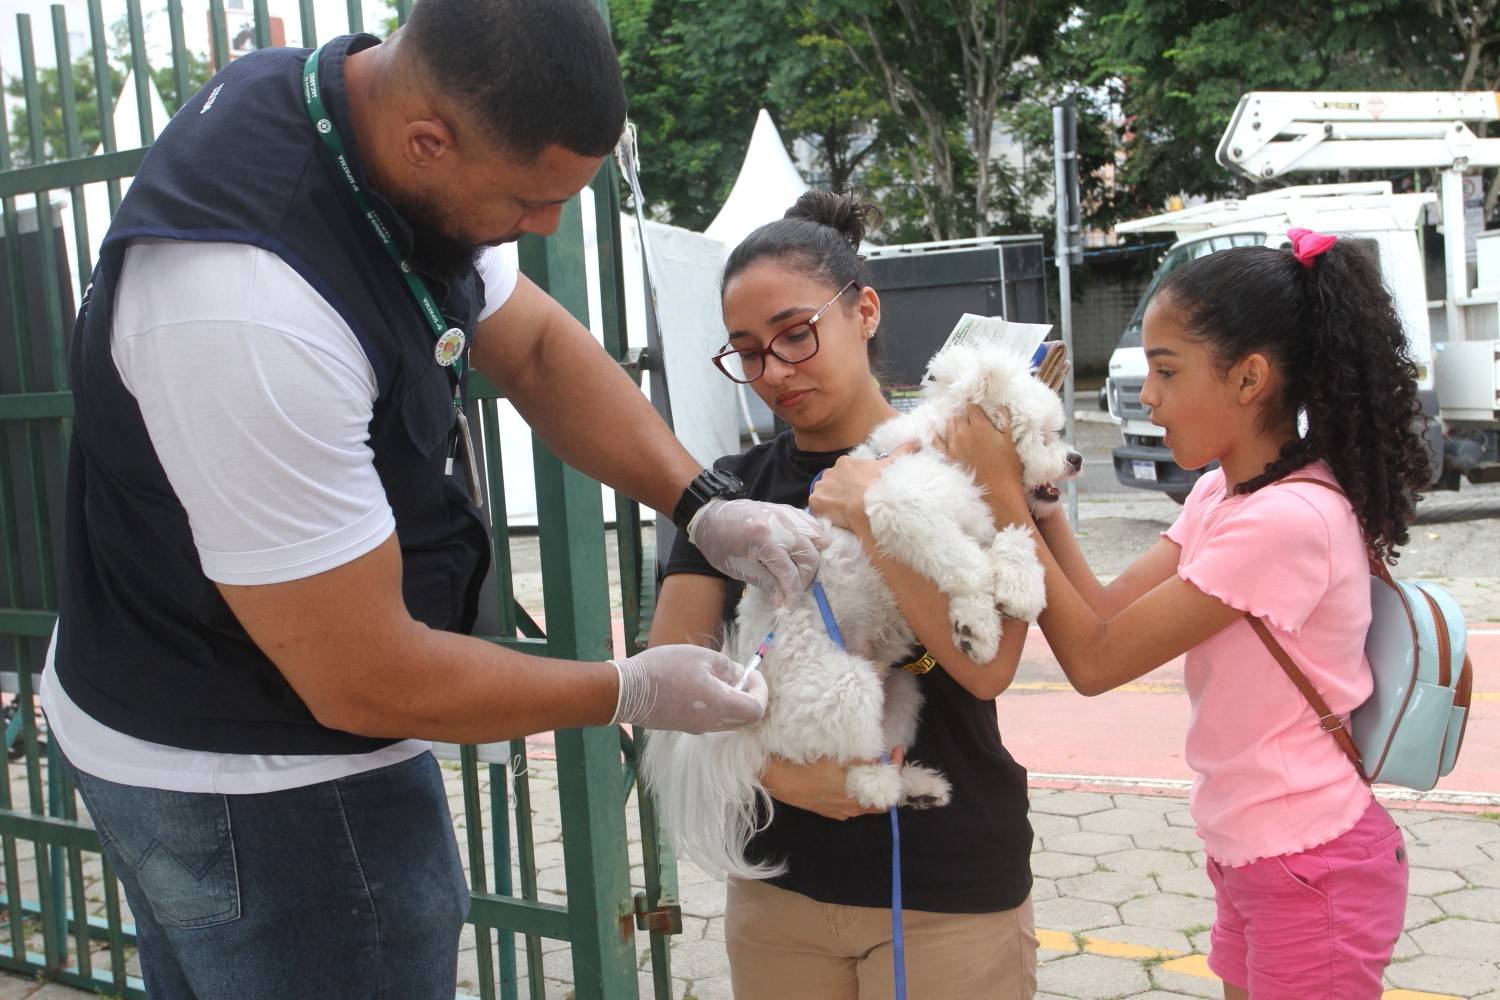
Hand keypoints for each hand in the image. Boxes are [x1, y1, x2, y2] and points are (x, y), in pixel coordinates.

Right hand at [610, 645, 767, 733]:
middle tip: (740, 675)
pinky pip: (712, 721)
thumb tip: (738, 674)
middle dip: (749, 696)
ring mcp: (698, 728)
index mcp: (720, 704)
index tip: (752, 673)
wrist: (628, 691)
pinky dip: (718, 706)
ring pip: (729, 721)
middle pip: (745, 718)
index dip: (760, 691)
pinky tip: (703, 686)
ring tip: (720, 677)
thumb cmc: (664, 668)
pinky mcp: (685, 727)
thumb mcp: (700, 656)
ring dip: (733, 701)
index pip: (756, 709)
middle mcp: (712, 723)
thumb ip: (726, 666)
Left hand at [688, 499, 827, 605]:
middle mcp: (779, 523)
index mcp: (762, 539)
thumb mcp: (740, 569)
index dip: (792, 591)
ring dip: (813, 558)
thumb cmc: (721, 546)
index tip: (790, 604)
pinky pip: (811, 523)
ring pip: (816, 537)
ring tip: (801, 572)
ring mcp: (785, 513)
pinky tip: (807, 551)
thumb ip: (766, 583)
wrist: (711, 518)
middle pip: (809, 555)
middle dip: (805, 578)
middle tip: (795, 590)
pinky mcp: (787, 509)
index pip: (788, 571)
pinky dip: (814, 538)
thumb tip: (784, 600)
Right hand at [761, 748, 904, 820]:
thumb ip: (861, 758)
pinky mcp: (826, 810)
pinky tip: (849, 774)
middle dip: (885, 777)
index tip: (895, 749)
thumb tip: (878, 757)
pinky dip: (855, 788)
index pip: (889, 791)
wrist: (775, 778)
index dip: (896, 769)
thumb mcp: (835, 757)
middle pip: (878, 799)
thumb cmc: (805, 766)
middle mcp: (850, 810)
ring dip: (869, 782)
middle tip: (885, 756)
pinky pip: (849, 802)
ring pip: (863, 801)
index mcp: (856, 799)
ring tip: (868, 762)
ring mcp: (838, 811)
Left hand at [808, 452, 902, 532]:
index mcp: (845, 462)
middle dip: (839, 492)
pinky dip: (824, 512)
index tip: (858, 493)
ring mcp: (821, 486)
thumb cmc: (881, 486)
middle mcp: (830, 472)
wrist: (869, 506)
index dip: (851, 485)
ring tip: (844, 513)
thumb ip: (902, 451)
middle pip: (832, 484)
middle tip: (852, 504)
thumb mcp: (893, 466)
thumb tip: (916, 441)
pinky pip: (817, 508)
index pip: (844, 474)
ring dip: (831, 502)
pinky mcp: (815, 501)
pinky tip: (835, 517)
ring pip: (824, 495)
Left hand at [937, 404, 1023, 500]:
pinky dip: (934, 434)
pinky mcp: (947, 457)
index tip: (978, 412)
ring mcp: (953, 445)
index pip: (972, 408)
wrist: (998, 492)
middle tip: (970, 421)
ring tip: (958, 425)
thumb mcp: (1010, 442)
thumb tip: (1000, 407)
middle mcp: (964, 432)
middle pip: (959, 416)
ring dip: (953, 423)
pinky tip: (932, 430)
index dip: (975, 409)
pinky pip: (936, 442)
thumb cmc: (1007, 468)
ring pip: (949, 426)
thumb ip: (1004, 422)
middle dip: (964, 416)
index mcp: (980, 426)